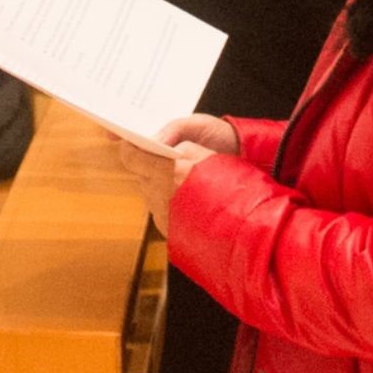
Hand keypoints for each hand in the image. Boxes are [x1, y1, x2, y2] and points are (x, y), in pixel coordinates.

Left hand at [116, 116, 234, 229]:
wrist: (242, 223)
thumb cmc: (228, 184)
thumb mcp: (206, 154)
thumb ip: (180, 147)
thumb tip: (164, 147)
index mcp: (166, 171)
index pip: (130, 157)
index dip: (130, 148)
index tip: (133, 143)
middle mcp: (158, 194)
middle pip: (140, 175)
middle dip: (148, 166)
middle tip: (162, 160)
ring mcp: (161, 213)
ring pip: (149, 192)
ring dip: (159, 184)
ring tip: (178, 180)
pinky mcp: (167, 228)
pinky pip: (159, 208)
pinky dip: (168, 201)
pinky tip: (185, 197)